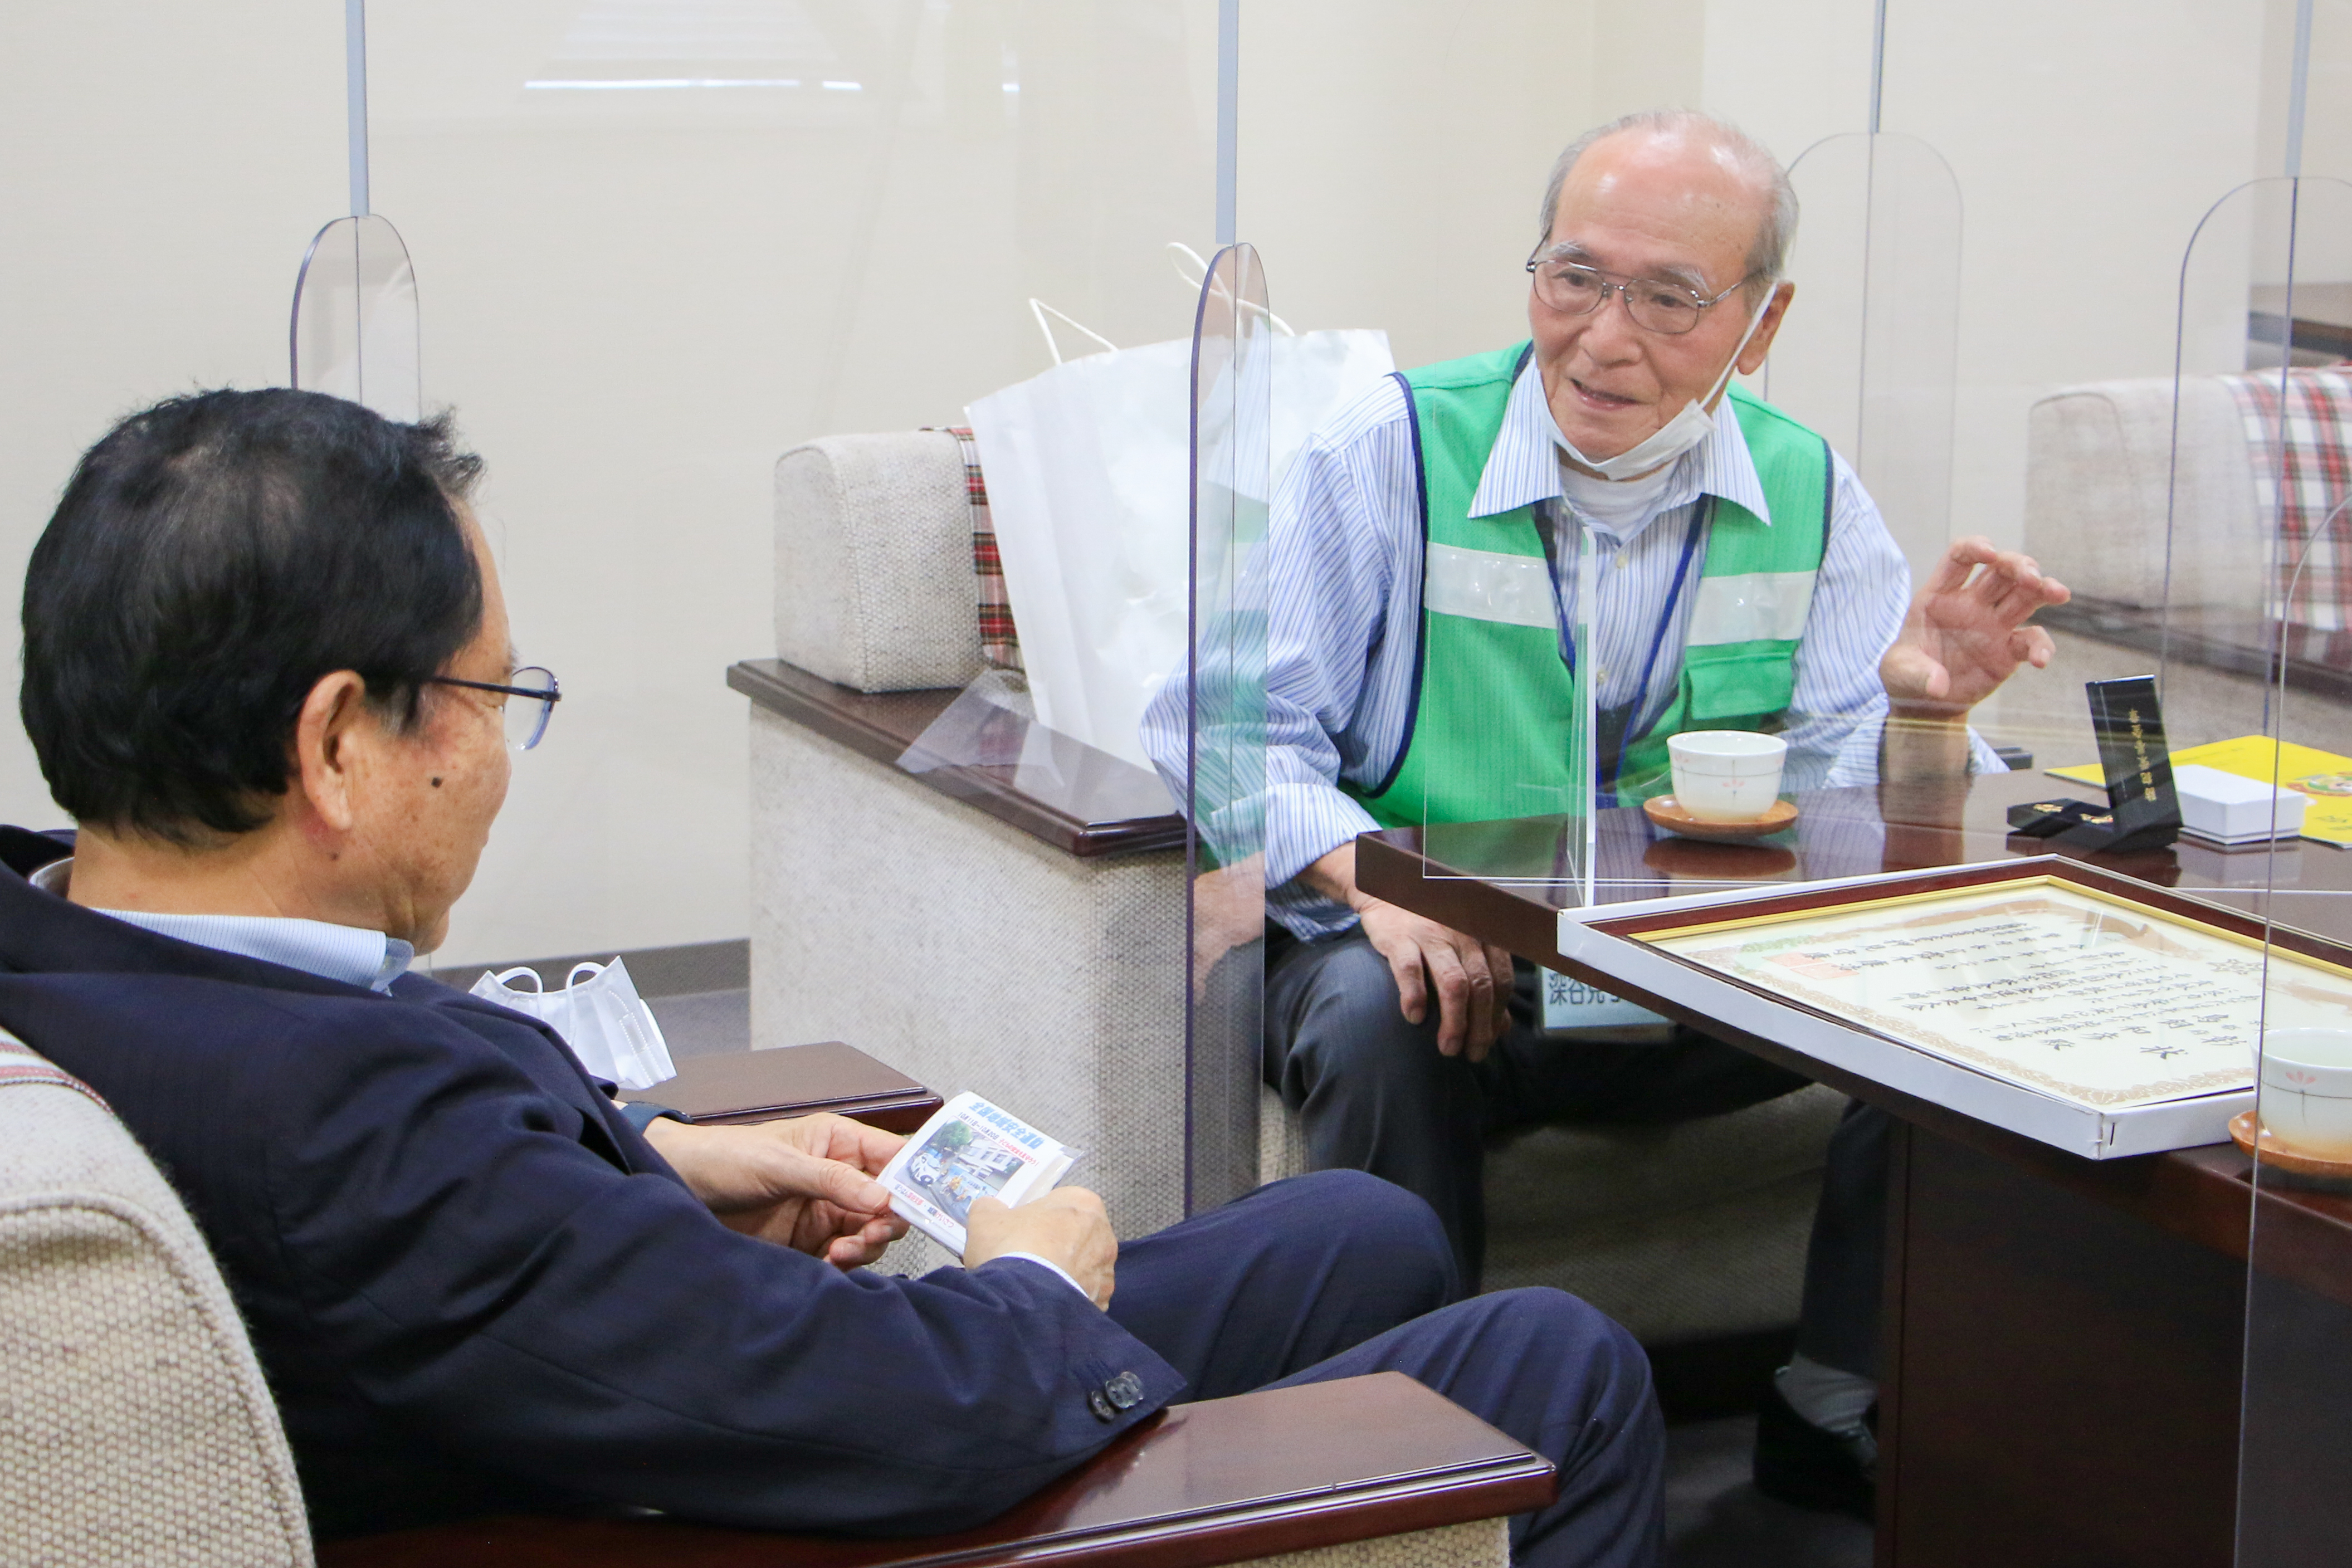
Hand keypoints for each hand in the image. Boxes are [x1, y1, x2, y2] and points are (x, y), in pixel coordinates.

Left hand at [641, 1113, 909, 1267]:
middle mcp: (840, 1177)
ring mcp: (826, 1210)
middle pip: (889, 1202)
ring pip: (870, 1232)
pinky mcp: (810, 1241)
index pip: (894, 1156)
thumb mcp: (780, 1163)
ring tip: (842, 1252)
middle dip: (886, 1221)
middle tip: (869, 1234)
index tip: (920, 1204)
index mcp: (839, 1142)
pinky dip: (844, 1263)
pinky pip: (844, 1256)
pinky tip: (830, 1263)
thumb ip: (832, 1180)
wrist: (680, 1189)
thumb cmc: (725, 1157)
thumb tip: (884, 1197)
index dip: (914, 1178)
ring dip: (865, 1245)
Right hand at [965, 1187, 1117, 1307]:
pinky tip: (1047, 1304)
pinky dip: (1069, 1299)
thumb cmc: (1011, 1246)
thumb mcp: (986, 1218)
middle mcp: (1104, 1233)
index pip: (1062, 1205)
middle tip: (1029, 1258)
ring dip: (1065, 1274)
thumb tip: (991, 1209)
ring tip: (1036, 1285)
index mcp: (1083, 1202)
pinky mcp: (1103, 1300)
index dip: (1040, 1218)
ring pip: (1083, 1268)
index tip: (1023, 1232)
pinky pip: (1085, 1296)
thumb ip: (990, 1208)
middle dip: (1057, 1246)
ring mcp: (1106, 1269)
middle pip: (1077, 1236)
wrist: (1024, 1298)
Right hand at [1357, 899, 1514, 1061]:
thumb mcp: (1461, 947)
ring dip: (1453, 1021)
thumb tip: (1503, 1027)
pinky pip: (1411, 969)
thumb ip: (1483, 983)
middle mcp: (1462, 933)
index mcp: (1482, 935)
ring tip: (1447, 1048)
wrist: (1386, 890)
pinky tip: (1414, 1018)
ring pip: (1453, 982)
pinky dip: (1415, 997)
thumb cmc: (1429, 925)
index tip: (1488, 1041)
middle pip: (1481, 986)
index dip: (1497, 1015)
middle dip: (1479, 1026)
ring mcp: (1431, 933)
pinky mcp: (1400, 936)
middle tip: (1471, 1054)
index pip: (1501, 980)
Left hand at [1880, 536, 2070, 719]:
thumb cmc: (1907, 675)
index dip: (1975, 548)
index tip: (1989, 553)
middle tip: (2032, 576)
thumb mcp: (1899, 672)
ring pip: (2025, 595)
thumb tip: (1937, 684)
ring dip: (2043, 589)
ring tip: (2058, 593)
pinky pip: (2032, 640)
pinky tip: (2040, 660)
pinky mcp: (2009, 649)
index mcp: (1940, 595)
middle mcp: (1971, 603)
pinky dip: (2041, 646)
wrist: (1925, 701)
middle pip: (2001, 571)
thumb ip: (1915, 673)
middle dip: (2019, 566)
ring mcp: (1993, 624)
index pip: (1960, 558)